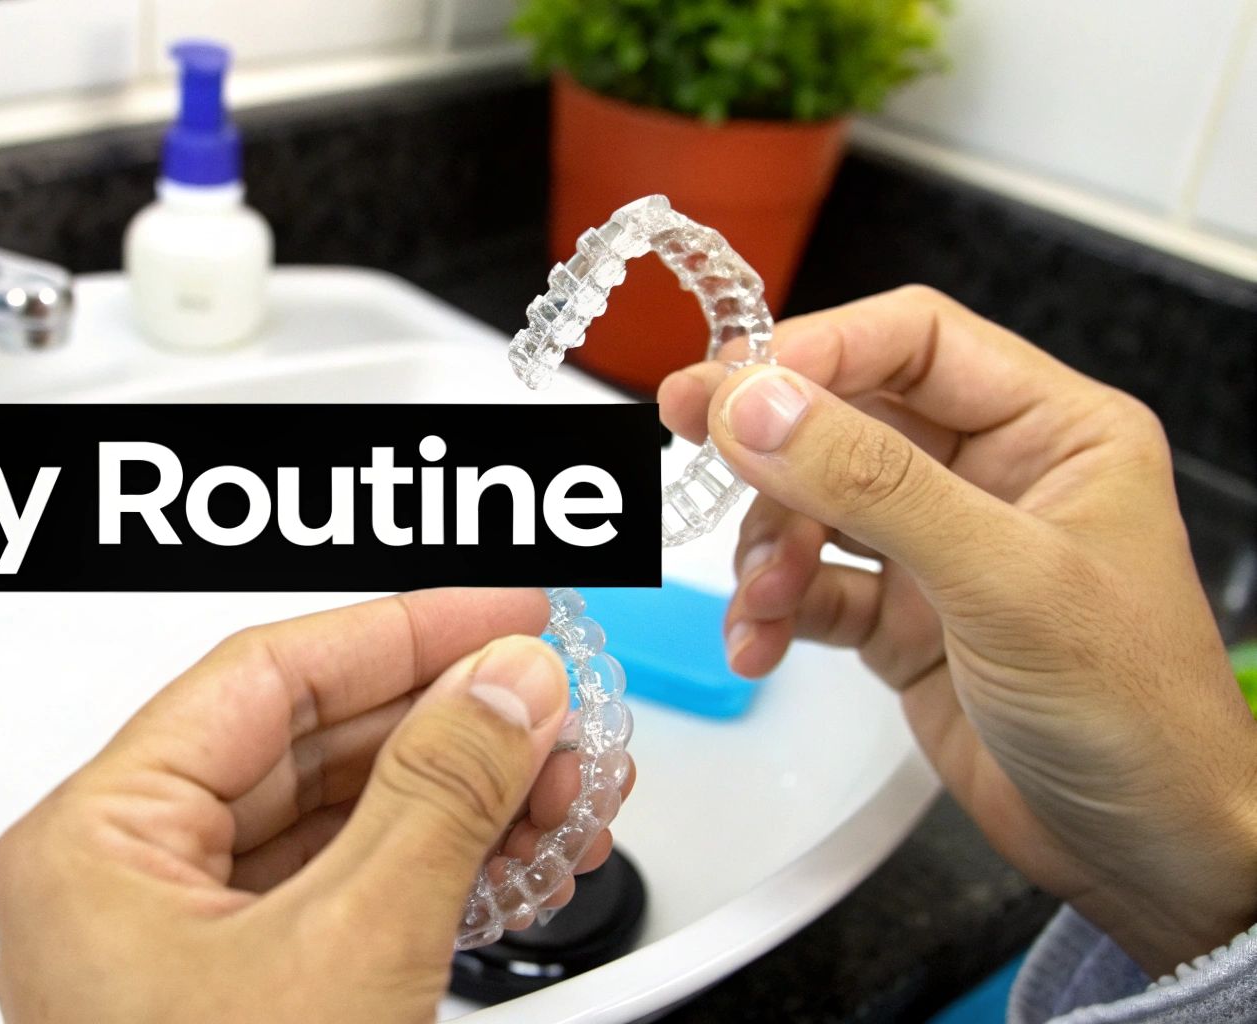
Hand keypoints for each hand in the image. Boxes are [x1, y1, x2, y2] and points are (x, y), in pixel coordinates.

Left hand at [0, 589, 632, 1022]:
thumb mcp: (350, 952)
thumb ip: (436, 796)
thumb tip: (500, 689)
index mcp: (96, 842)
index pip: (262, 677)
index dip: (400, 631)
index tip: (500, 612)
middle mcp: (122, 883)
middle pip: (303, 744)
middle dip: (444, 719)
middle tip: (548, 699)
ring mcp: (178, 948)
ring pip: (331, 822)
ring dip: (454, 795)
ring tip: (560, 779)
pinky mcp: (238, 1000)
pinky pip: (339, 895)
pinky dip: (431, 868)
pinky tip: (512, 848)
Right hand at [660, 285, 1256, 975]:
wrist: (1148, 854)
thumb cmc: (1136, 713)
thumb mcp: (1004, 579)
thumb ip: (874, 481)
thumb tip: (760, 403)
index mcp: (1053, 431)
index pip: (914, 342)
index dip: (817, 350)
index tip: (731, 381)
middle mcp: (992, 478)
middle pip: (847, 419)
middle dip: (770, 447)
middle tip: (690, 440)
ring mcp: (943, 551)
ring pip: (814, 505)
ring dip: (767, 546)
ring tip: (761, 598)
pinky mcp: (905, 622)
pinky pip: (809, 590)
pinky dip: (771, 612)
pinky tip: (759, 644)